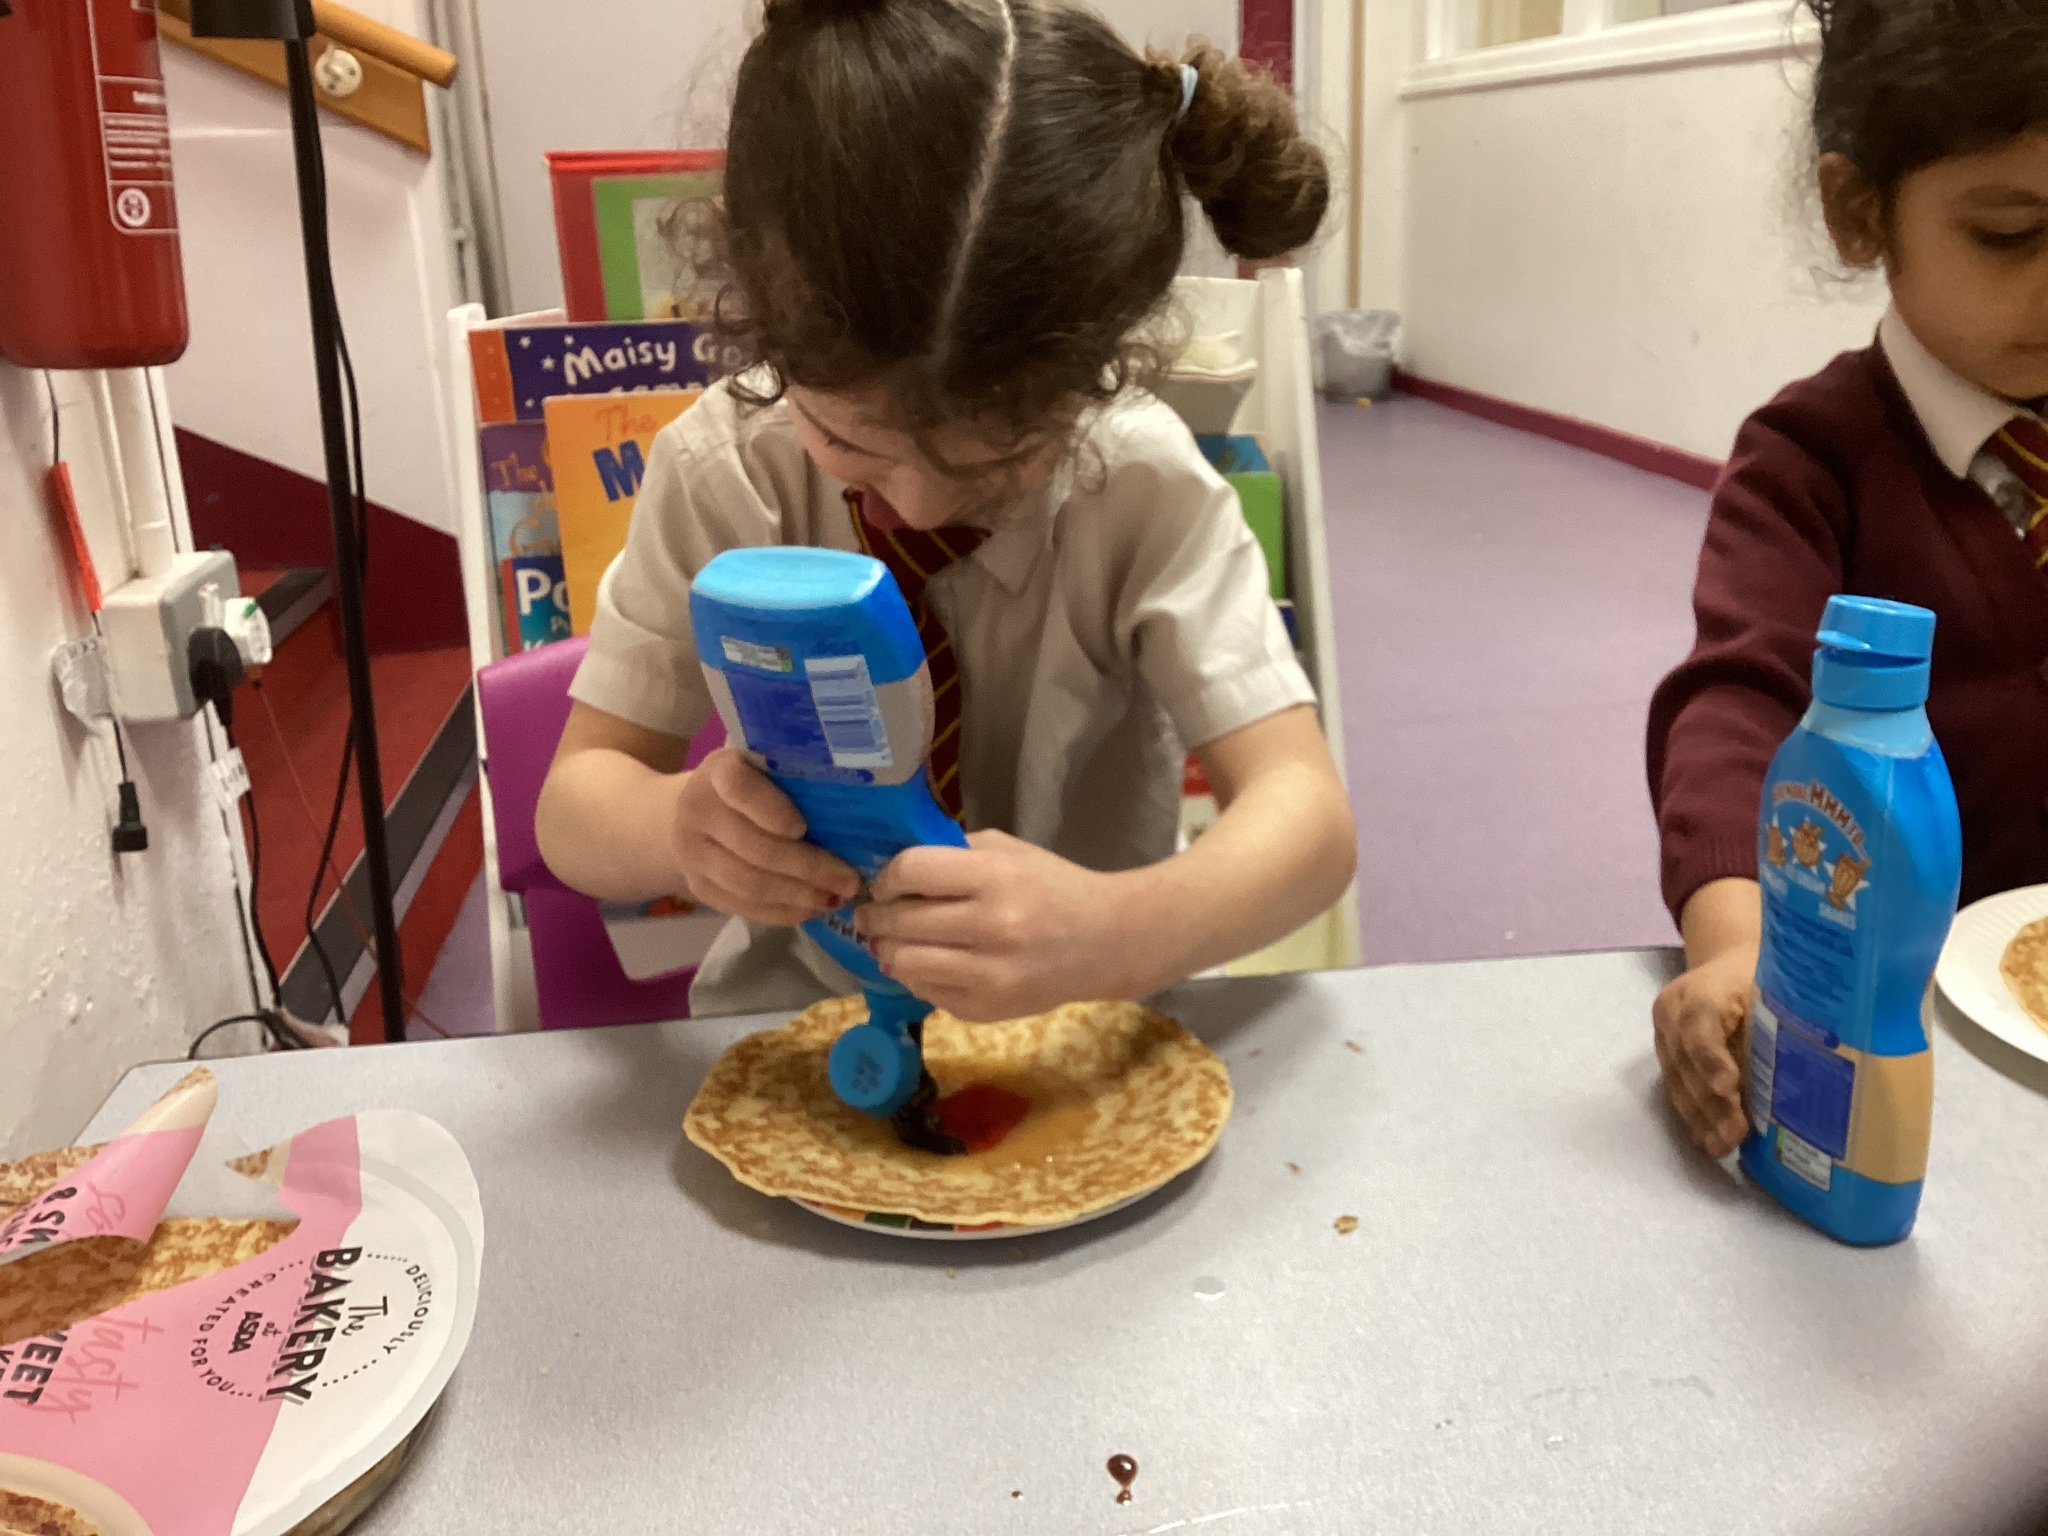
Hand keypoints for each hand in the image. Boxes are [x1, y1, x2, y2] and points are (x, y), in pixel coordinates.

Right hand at [668, 748, 858, 926]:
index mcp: (718, 770)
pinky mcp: (698, 887)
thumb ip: (795, 775)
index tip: (803, 828)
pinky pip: (741, 907)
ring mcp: (691, 853)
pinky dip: (780, 913)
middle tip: (849, 880)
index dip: (771, 810)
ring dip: (798, 896)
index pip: (739, 788)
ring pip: (749, 884)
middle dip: (808, 868)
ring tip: (834, 899)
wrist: (687, 809)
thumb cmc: (749, 782)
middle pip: (755, 848)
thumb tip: (858, 799)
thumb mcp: (765, 764)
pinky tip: (809, 910)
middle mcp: (696, 810)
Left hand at [855, 830, 1142, 1022]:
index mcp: (996, 879)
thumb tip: (892, 871)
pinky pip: (926, 992)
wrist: (1105, 942)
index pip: (912, 871)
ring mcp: (989, 976)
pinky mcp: (986, 1009)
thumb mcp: (1008, 852)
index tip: (885, 883)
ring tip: (893, 940)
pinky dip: (917, 975)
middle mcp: (992, 928)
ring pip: (905, 963)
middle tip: (872, 913)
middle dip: (877, 915)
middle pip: (902, 920)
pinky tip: (927, 962)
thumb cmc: (1052, 887)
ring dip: (890, 949)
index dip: (887, 877)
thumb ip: (952, 854)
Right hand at [1652, 942, 1757, 1158]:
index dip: (1711, 1058)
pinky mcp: (1666, 1055)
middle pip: (1686, 1061)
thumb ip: (1778, 1024)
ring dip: (1700, 1118)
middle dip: (1710, 1102)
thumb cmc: (1757, 976)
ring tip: (1722, 1148)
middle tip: (1735, 1135)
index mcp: (1701, 990)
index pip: (1699, 1024)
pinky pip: (1676, 1088)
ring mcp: (1664, 1035)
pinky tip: (1708, 1141)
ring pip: (1677, 1080)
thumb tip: (1810, 1071)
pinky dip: (1694, 1117)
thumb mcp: (1770, 988)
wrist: (1725, 962)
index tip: (1728, 1087)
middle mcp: (1673, 1012)